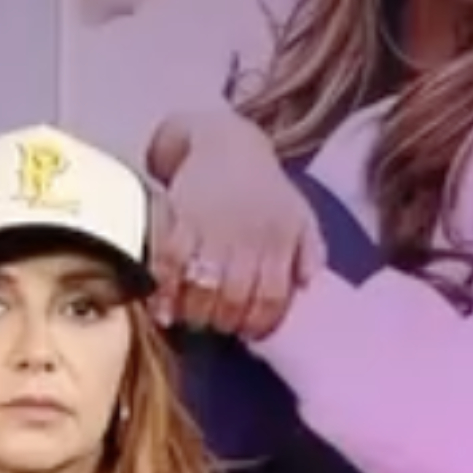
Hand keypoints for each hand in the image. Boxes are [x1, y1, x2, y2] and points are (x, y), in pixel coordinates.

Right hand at [150, 118, 325, 340]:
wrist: (223, 140)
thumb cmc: (263, 184)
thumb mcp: (300, 213)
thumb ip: (310, 252)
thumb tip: (306, 288)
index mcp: (280, 239)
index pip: (271, 297)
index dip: (257, 324)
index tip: (246, 332)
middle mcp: (247, 237)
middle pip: (233, 298)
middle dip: (221, 322)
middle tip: (214, 326)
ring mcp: (210, 228)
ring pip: (201, 287)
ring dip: (194, 313)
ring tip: (190, 319)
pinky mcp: (177, 219)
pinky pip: (168, 266)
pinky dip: (163, 294)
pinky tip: (162, 310)